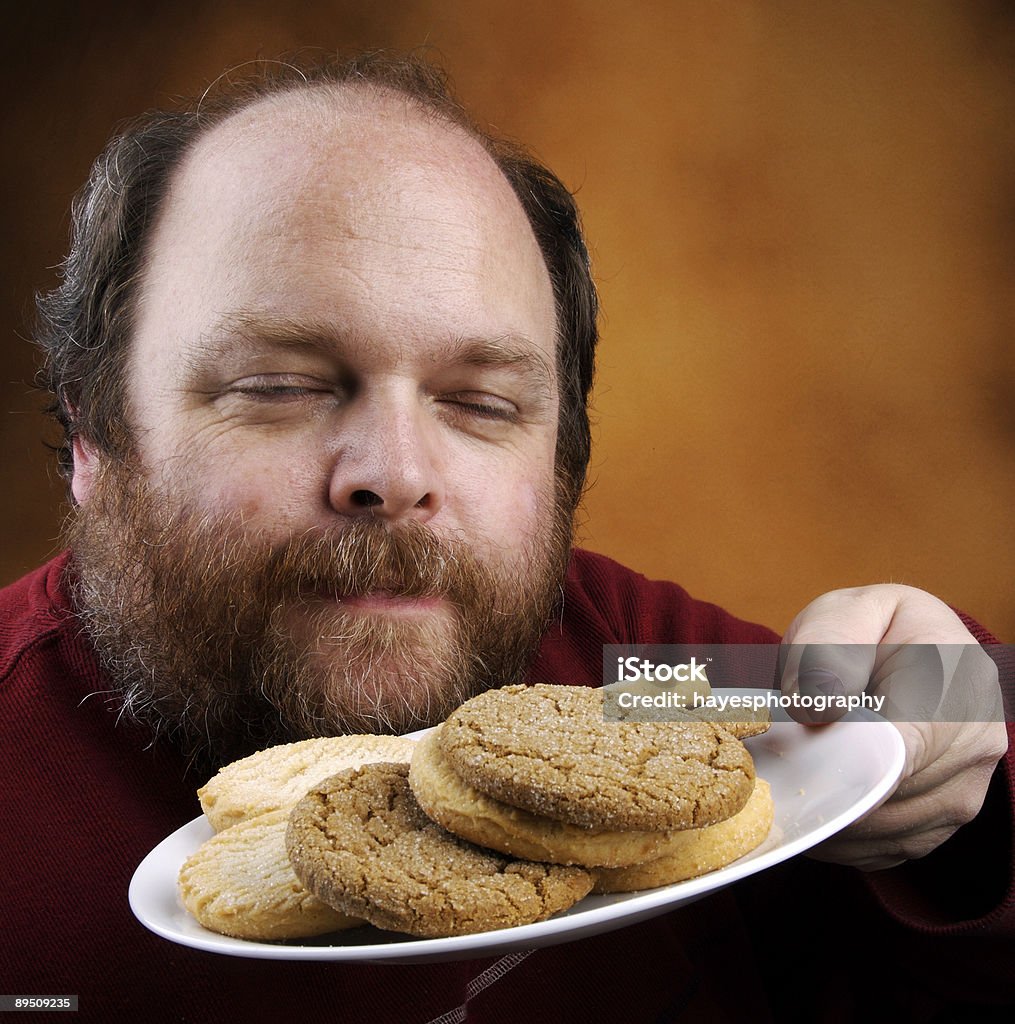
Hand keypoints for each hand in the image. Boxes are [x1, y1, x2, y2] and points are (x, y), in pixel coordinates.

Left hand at [779, 584, 1006, 869]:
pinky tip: (812, 800)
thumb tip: (819, 705)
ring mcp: (964, 792)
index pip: (899, 751)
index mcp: (958, 685)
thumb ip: (828, 649)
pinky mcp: (940, 823)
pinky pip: (880, 848)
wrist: (915, 651)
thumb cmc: (873, 630)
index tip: (792, 762)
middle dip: (821, 787)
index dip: (839, 763)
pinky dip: (837, 834)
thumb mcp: (846, 612)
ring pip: (877, 831)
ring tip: (789, 778)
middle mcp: (975, 748)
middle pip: (882, 797)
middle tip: (772, 767)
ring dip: (825, 815)